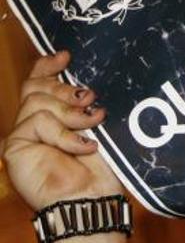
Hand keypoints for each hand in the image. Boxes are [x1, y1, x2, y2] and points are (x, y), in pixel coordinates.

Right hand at [2, 52, 121, 210]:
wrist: (90, 199)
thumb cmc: (100, 167)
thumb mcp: (95, 126)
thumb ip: (84, 105)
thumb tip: (87, 82)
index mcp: (52, 118)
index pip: (39, 83)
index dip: (47, 66)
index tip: (66, 55)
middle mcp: (33, 124)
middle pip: (35, 87)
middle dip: (65, 88)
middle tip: (89, 97)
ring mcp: (22, 136)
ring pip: (37, 101)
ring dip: (71, 112)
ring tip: (93, 123)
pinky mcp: (15, 147)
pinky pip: (38, 122)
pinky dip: (65, 133)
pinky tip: (84, 146)